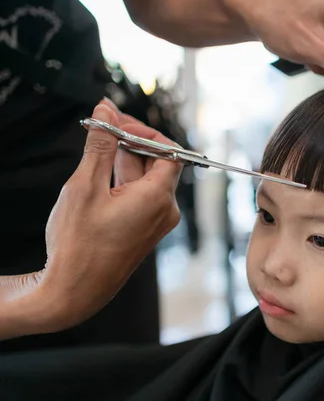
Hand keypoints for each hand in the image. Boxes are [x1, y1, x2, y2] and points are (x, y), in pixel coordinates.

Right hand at [0, 102, 181, 338]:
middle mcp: (164, 210)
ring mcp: (155, 222)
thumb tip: (105, 111)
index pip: (169, 151)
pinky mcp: (143, 230)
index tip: (118, 123)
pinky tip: (100, 171)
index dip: (145, 132)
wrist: (73, 292)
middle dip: (131, 141)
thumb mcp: (85, 186)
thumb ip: (99, 145)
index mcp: (158, 198)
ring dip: (124, 159)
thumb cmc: (78, 246)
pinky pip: (140, 196)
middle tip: (103, 126)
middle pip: (158, 162)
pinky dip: (123, 179)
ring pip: (146, 178)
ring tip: (96, 145)